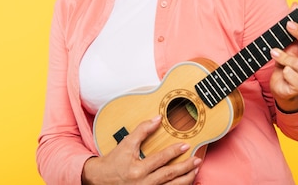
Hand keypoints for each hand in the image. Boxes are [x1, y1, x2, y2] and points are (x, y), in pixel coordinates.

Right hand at [82, 116, 201, 184]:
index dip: (174, 152)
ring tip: (195, 169)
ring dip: (185, 179)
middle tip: (197, 159)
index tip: (186, 146)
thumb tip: (158, 118)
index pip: (160, 160)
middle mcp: (143, 184)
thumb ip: (142, 130)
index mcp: (137, 170)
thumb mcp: (126, 144)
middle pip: (169, 176)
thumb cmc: (114, 162)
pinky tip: (185, 180)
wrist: (100, 180)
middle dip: (185, 167)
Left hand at [270, 13, 297, 112]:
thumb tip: (295, 4)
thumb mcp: (291, 42)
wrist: (283, 85)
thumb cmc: (291, 61)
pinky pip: (293, 80)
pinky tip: (282, 71)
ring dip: (285, 58)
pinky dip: (285, 73)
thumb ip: (294, 25)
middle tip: (295, 42)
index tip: (290, 24)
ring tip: (275, 53)